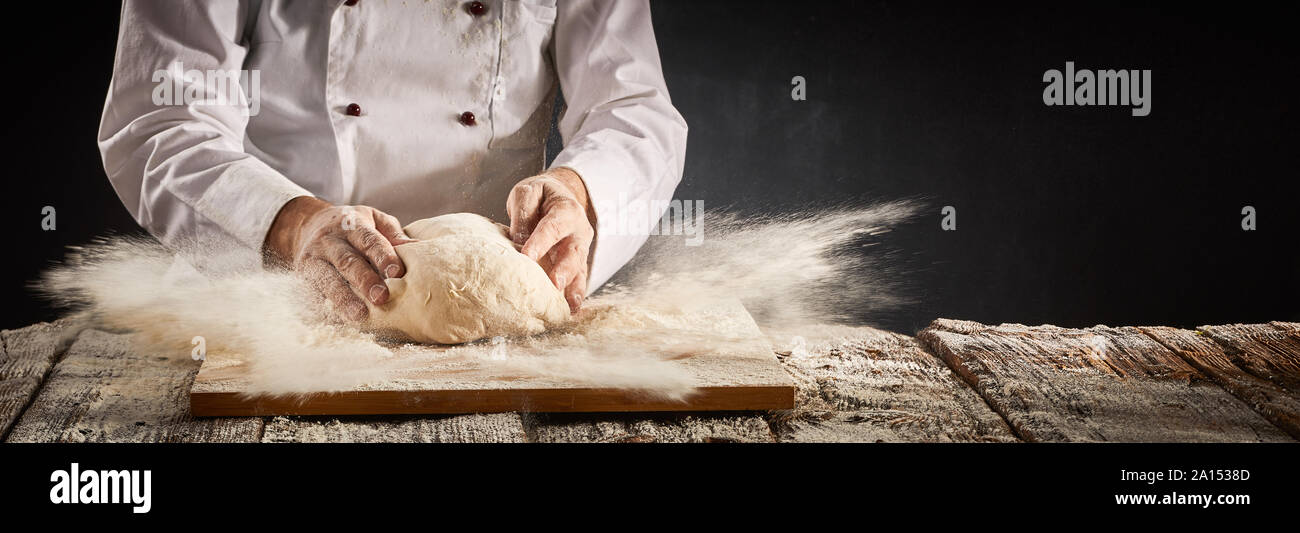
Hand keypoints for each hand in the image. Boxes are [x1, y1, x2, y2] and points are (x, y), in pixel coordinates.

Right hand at [264, 196, 416, 321]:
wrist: (307, 225)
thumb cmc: (353, 227)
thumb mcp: (373, 220)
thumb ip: (394, 234)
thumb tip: (422, 247)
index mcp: (352, 224)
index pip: (369, 240)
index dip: (383, 256)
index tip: (398, 272)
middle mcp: (330, 240)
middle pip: (348, 261)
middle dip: (364, 280)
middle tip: (382, 298)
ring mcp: (313, 258)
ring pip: (327, 279)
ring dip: (343, 299)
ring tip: (359, 316)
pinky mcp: (302, 276)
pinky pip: (312, 294)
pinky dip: (325, 308)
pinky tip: (339, 321)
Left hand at [506, 168, 595, 312]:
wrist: (557, 195)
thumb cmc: (540, 196)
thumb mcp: (527, 192)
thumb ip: (523, 212)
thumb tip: (518, 240)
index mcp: (566, 210)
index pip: (553, 227)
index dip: (541, 241)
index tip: (528, 256)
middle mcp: (578, 231)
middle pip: (573, 252)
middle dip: (565, 269)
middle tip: (555, 284)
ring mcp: (581, 249)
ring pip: (580, 269)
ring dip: (574, 288)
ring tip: (569, 306)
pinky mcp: (578, 263)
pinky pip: (579, 280)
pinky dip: (575, 296)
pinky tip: (570, 312)